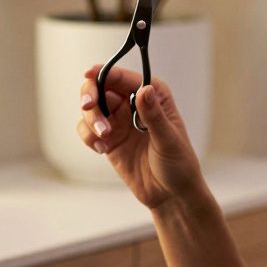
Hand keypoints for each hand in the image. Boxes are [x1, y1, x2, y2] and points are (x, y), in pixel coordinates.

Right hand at [77, 65, 206, 210]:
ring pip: (92, 108)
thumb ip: (154, 116)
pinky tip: (101, 149)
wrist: (171, 195)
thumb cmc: (178, 165)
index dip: (104, 72)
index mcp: (153, 95)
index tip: (89, 75)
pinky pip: (88, 129)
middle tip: (89, 107)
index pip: (124, 77)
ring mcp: (119, 121)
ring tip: (104, 137)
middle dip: (91, 95)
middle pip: (101, 86)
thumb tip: (144, 90)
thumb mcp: (168, 140)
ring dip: (91, 120)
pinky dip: (88, 136)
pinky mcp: (108, 139)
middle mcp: (133, 103)